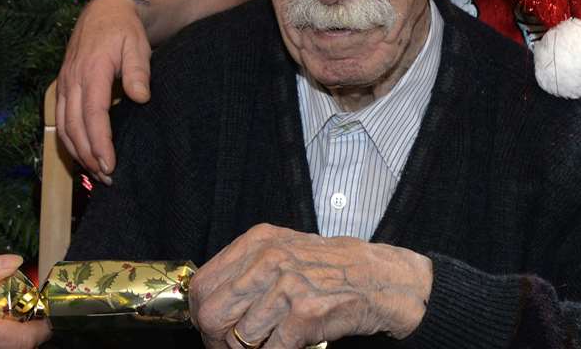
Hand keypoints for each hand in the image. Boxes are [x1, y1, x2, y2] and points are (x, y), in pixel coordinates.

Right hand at [54, 0, 151, 181]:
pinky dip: (69, 141)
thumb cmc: (125, 31)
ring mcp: (64, 84)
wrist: (106, 11)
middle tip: (108, 178)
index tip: (110, 165)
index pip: (93, 115)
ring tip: (97, 173)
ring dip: (78, 152)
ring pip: (63, 126)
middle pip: (74, 127)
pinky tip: (83, 155)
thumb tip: (140, 97)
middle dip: (89, 156)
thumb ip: (139, 71)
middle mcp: (72, 79)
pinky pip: (60, 120)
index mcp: (91, 70)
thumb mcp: (137, 45)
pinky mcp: (63, 88)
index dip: (99, 143)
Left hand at [190, 224, 431, 348]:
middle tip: (231, 348)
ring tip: (268, 344)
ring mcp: (287, 287)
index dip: (201, 314)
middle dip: (217, 341)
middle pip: (212, 314)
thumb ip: (246, 269)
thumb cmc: (329, 268)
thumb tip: (207, 302)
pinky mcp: (305, 315)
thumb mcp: (283, 250)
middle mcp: (268, 260)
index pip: (202, 285)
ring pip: (241, 338)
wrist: (379, 279)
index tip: (211, 330)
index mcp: (257, 242)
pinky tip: (287, 346)